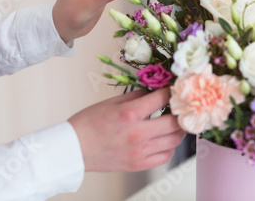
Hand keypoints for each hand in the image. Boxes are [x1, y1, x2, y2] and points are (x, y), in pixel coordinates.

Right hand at [68, 88, 185, 171]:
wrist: (74, 148)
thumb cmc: (89, 123)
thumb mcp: (112, 102)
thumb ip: (137, 96)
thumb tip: (155, 92)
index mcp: (130, 113)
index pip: (163, 98)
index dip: (171, 91)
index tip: (173, 89)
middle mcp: (138, 133)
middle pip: (175, 122)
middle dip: (180, 111)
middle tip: (180, 106)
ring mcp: (140, 151)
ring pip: (175, 140)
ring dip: (178, 129)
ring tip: (175, 122)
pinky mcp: (139, 165)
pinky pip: (166, 156)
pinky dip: (170, 146)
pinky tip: (164, 139)